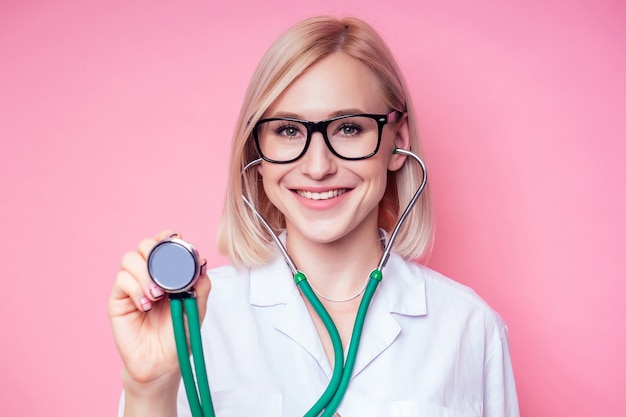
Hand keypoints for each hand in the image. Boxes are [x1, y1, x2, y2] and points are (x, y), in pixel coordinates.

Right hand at [108, 230, 210, 393]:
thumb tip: (202, 261)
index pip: (163, 244)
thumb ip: (201, 285)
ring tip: (157, 296)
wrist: (163, 363)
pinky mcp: (118, 300)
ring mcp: (132, 286)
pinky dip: (136, 288)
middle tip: (166, 275)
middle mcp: (149, 275)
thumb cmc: (178, 335)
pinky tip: (145, 306)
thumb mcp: (196, 309)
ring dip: (145, 273)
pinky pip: (122, 280)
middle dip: (155, 253)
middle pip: (144, 245)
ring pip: (130, 259)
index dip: (167, 237)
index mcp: (168, 273)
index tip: (176, 240)